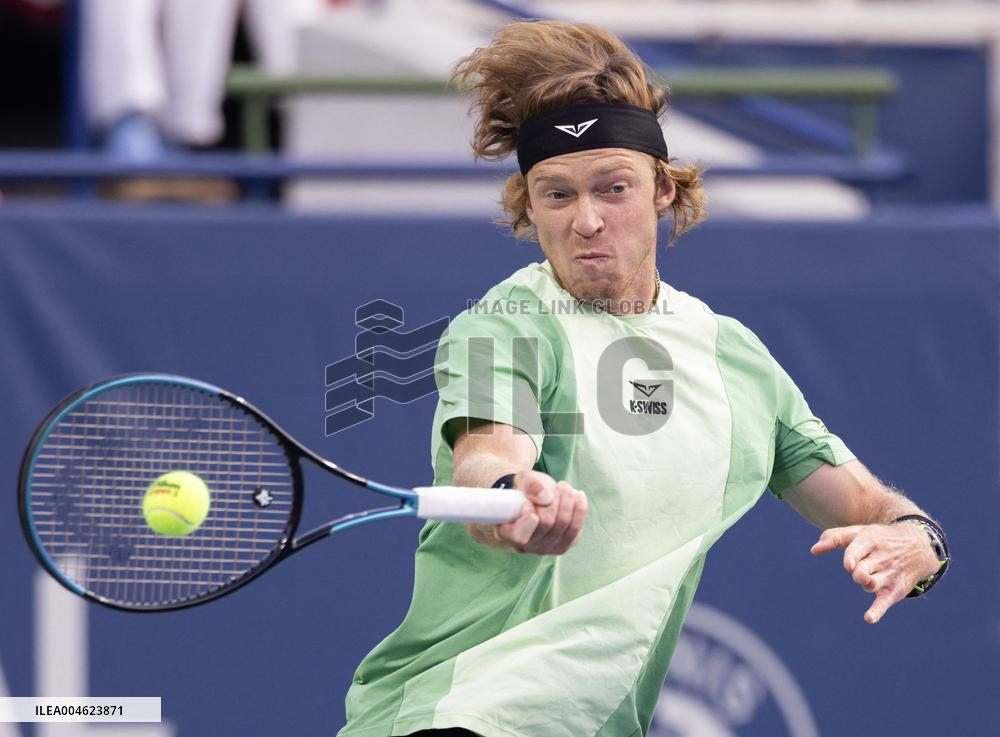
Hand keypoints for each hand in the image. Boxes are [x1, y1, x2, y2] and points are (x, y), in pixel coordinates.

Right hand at [467, 470, 587, 554]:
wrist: (535, 501)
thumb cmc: (526, 491)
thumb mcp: (523, 480)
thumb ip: (531, 485)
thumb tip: (546, 499)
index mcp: (507, 533)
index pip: (520, 535)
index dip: (528, 515)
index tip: (529, 501)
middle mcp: (526, 546)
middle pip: (547, 522)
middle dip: (553, 499)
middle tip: (552, 488)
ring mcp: (545, 548)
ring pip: (563, 523)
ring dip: (567, 500)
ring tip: (563, 487)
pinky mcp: (563, 546)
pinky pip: (576, 527)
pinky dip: (580, 508)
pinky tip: (577, 495)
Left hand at [811, 523, 940, 623]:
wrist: (919, 546)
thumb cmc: (879, 539)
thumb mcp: (859, 532)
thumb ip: (834, 538)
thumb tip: (814, 551)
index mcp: (870, 541)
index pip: (857, 551)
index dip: (852, 559)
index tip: (849, 566)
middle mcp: (881, 558)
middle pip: (863, 571)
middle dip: (859, 574)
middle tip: (859, 573)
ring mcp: (889, 575)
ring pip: (872, 584)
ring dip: (866, 585)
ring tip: (866, 579)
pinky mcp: (895, 590)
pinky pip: (884, 601)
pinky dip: (877, 611)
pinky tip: (868, 619)